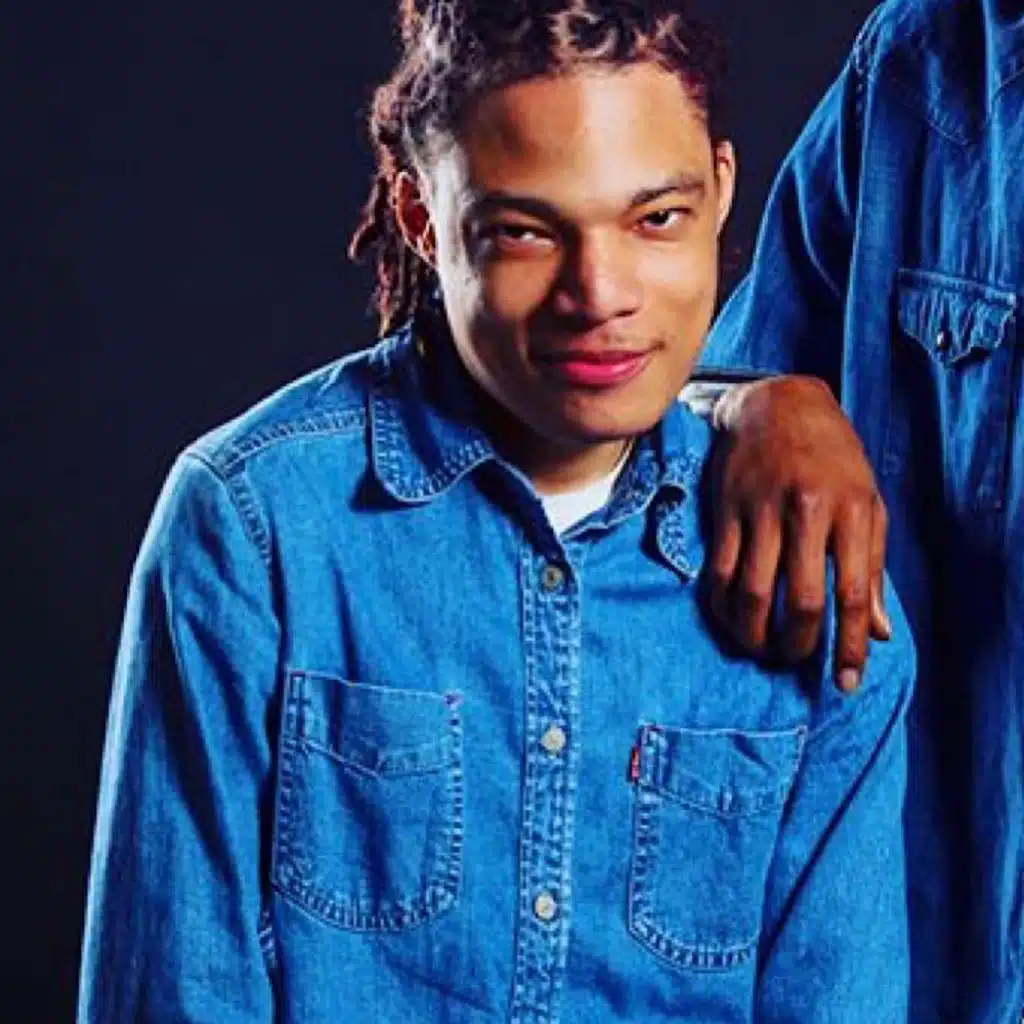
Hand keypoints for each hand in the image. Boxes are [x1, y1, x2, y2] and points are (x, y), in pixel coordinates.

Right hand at [709, 375, 890, 691]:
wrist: (777, 402)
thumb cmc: (833, 455)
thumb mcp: (868, 501)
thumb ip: (874, 566)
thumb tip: (880, 631)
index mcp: (850, 510)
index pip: (854, 592)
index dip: (851, 645)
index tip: (846, 682)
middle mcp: (805, 511)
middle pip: (801, 601)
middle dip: (798, 647)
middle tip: (795, 662)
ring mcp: (761, 511)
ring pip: (753, 594)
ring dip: (755, 636)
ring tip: (761, 650)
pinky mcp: (726, 511)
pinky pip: (720, 573)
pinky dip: (723, 608)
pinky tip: (731, 622)